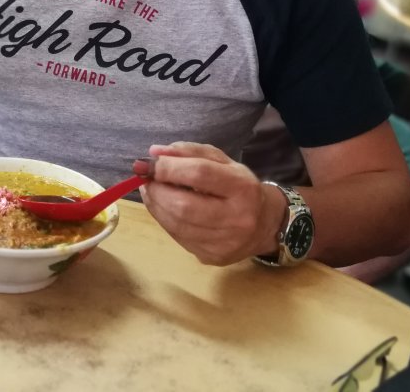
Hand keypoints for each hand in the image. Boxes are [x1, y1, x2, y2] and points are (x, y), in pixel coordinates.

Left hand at [141, 142, 278, 265]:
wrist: (264, 225)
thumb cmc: (239, 186)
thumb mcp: (221, 161)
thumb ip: (188, 152)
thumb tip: (154, 154)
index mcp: (242, 187)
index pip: (199, 174)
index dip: (168, 168)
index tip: (149, 163)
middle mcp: (237, 218)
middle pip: (184, 205)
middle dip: (157, 191)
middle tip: (145, 180)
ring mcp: (225, 242)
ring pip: (177, 225)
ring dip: (155, 206)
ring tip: (150, 192)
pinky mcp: (212, 257)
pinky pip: (178, 237)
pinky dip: (164, 220)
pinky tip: (163, 208)